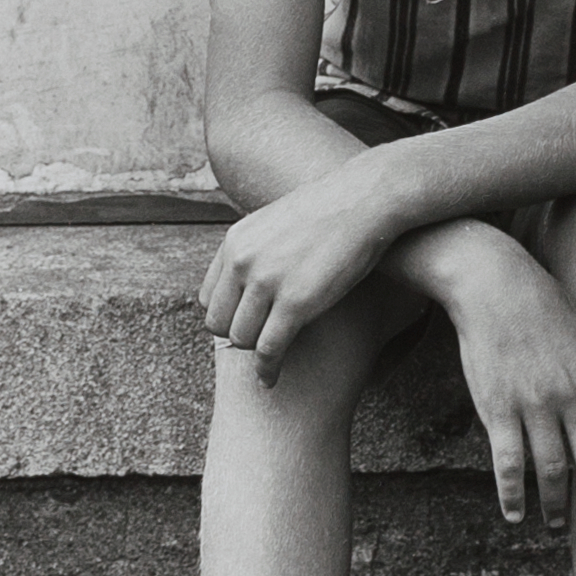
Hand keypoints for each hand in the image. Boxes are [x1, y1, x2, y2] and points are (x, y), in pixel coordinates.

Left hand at [198, 164, 389, 383]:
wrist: (366, 197)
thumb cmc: (331, 210)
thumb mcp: (277, 222)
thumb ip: (255, 250)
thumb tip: (248, 280)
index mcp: (236, 241)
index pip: (208, 299)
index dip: (229, 315)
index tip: (247, 322)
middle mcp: (243, 261)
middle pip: (220, 324)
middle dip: (240, 335)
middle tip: (264, 337)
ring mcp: (268, 281)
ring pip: (242, 339)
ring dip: (258, 350)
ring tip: (275, 352)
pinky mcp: (296, 302)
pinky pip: (269, 350)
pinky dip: (268, 370)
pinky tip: (272, 378)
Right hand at [440, 242, 575, 534]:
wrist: (496, 284)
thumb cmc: (543, 306)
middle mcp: (573, 394)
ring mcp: (535, 403)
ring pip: (553, 470)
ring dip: (558, 506)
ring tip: (557, 525)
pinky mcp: (499, 408)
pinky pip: (509, 464)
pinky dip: (513, 495)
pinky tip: (516, 514)